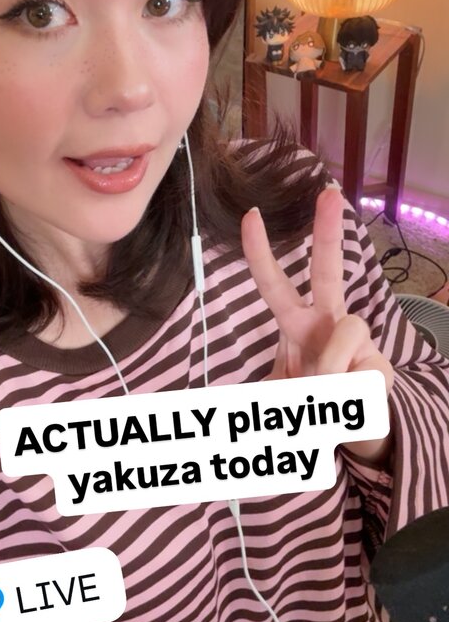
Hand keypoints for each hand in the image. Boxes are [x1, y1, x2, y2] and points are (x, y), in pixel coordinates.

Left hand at [241, 187, 393, 465]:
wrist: (349, 428)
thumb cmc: (309, 396)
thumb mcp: (273, 393)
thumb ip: (257, 392)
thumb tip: (240, 400)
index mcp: (297, 322)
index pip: (275, 284)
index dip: (260, 253)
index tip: (250, 216)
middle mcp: (328, 320)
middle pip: (328, 269)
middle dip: (328, 230)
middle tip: (328, 193)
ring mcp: (357, 338)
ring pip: (346, 332)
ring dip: (329, 368)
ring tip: (323, 391)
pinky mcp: (380, 363)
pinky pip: (363, 372)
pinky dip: (348, 393)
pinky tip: (350, 400)